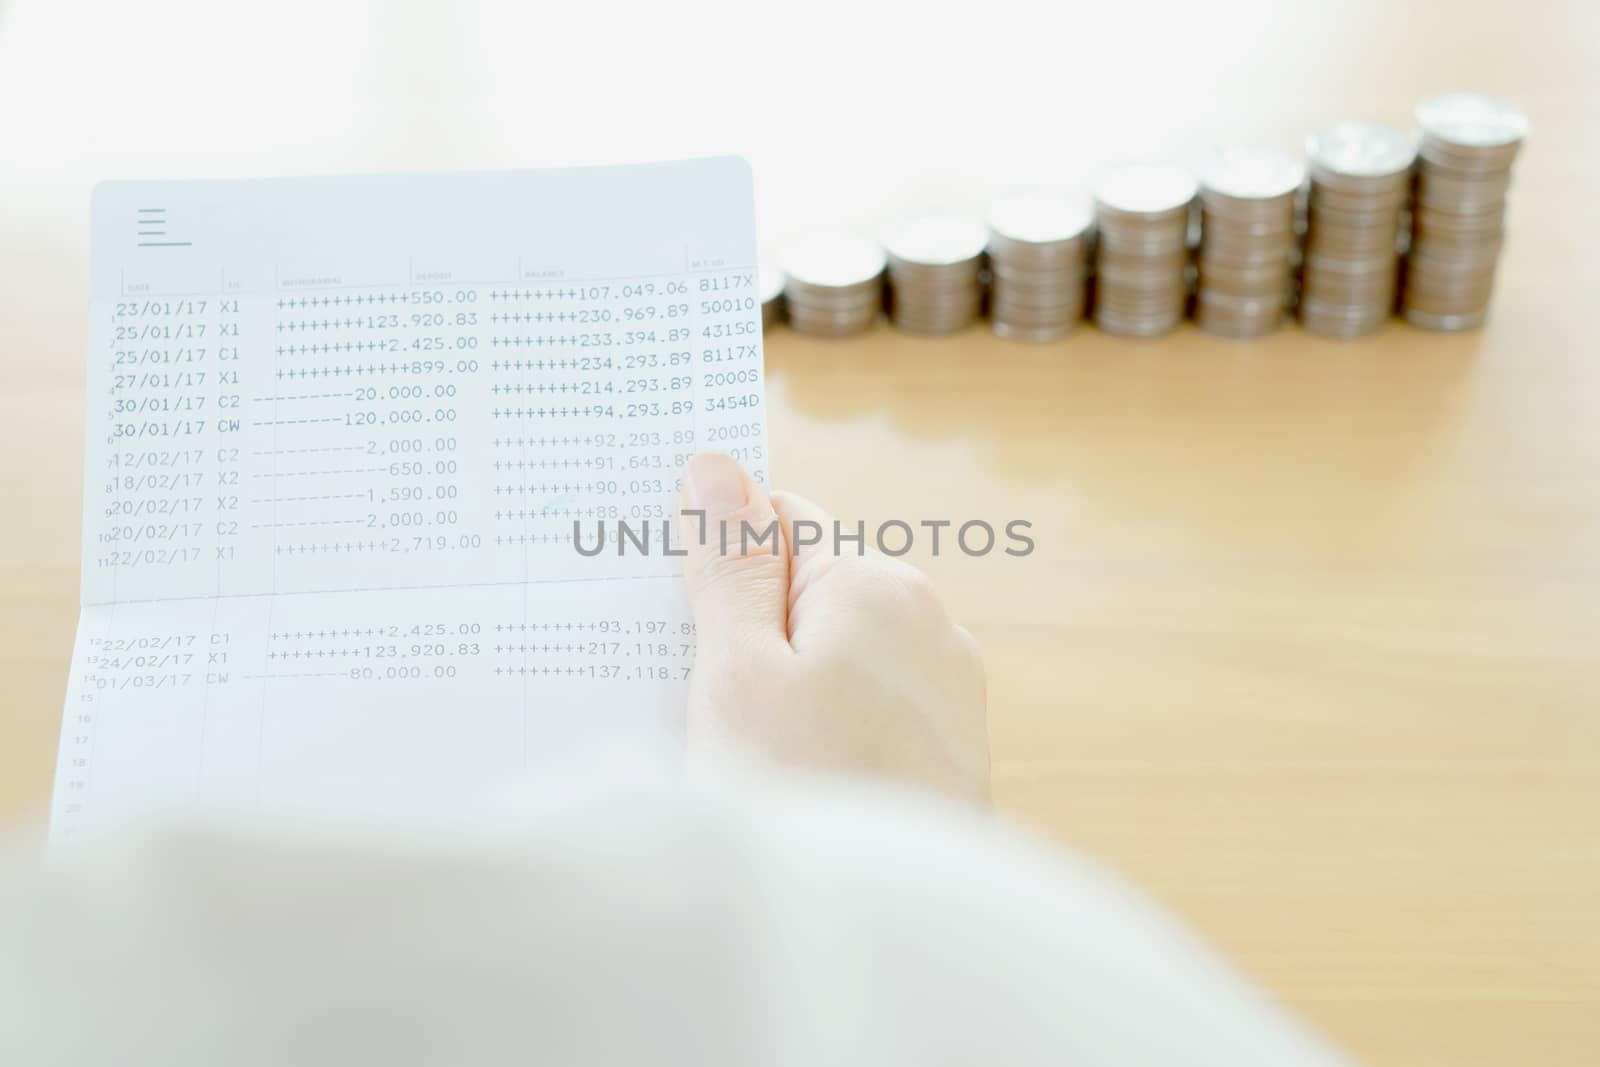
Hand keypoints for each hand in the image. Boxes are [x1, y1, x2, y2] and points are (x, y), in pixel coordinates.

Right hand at [677, 452, 988, 803]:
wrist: (895, 934)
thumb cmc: (809, 798)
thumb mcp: (739, 672)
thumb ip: (729, 566)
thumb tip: (718, 464)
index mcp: (879, 586)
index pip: (780, 520)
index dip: (716, 556)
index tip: (669, 607)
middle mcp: (929, 628)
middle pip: (809, 589)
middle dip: (744, 626)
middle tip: (684, 687)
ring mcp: (946, 698)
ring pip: (836, 657)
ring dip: (779, 685)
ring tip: (726, 746)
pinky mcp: (944, 758)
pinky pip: (864, 713)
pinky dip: (819, 731)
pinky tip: (783, 777)